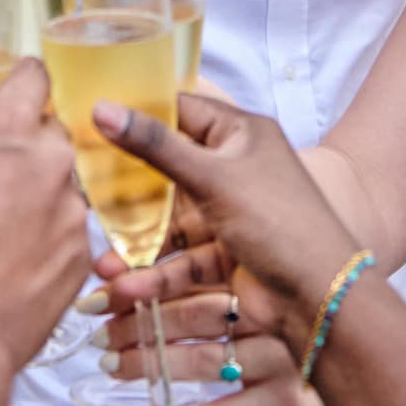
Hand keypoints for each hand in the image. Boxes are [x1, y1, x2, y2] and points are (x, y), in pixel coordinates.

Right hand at [0, 58, 91, 379]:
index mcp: (4, 133)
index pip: (32, 76)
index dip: (20, 79)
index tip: (12, 89)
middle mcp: (50, 164)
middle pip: (51, 132)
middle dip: (25, 144)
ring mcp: (72, 214)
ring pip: (60, 186)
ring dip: (36, 195)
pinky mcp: (81, 259)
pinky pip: (66, 233)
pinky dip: (45, 239)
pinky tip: (11, 263)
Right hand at [92, 93, 364, 359]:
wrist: (321, 296)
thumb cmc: (277, 220)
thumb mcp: (213, 177)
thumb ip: (155, 146)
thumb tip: (103, 109)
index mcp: (241, 133)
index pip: (180, 111)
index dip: (138, 114)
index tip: (91, 121)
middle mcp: (235, 167)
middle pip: (168, 170)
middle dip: (127, 191)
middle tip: (84, 193)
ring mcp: (229, 213)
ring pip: (170, 222)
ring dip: (137, 244)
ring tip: (101, 262)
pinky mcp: (226, 254)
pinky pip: (182, 258)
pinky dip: (155, 273)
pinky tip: (125, 286)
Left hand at [92, 271, 326, 405]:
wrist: (360, 331)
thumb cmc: (285, 289)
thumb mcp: (240, 257)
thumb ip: (180, 254)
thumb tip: (102, 264)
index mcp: (260, 266)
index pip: (191, 271)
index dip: (141, 282)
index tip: (102, 290)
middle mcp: (277, 309)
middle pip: (196, 315)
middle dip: (140, 327)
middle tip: (99, 335)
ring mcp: (287, 356)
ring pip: (208, 360)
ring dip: (155, 365)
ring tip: (114, 365)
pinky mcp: (295, 401)